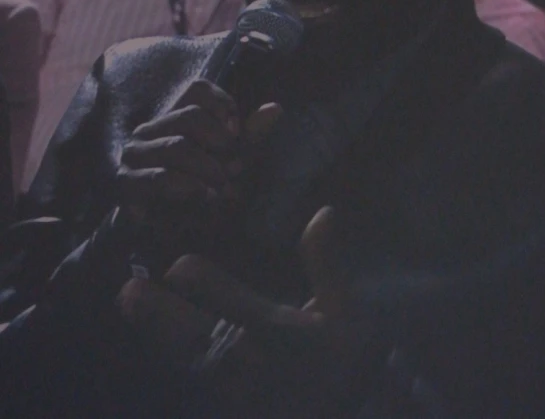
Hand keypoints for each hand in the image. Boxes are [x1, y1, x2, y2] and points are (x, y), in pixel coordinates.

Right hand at [117, 78, 281, 233]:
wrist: (168, 239)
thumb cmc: (203, 194)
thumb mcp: (231, 163)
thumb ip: (249, 138)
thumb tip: (276, 108)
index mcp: (174, 118)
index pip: (197, 90)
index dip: (223, 104)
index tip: (237, 133)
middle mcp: (150, 130)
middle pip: (191, 116)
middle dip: (220, 143)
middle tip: (236, 170)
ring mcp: (135, 155)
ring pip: (178, 145)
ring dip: (210, 169)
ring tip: (225, 190)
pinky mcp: (127, 183)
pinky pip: (161, 177)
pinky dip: (191, 188)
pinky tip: (206, 198)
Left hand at [117, 207, 371, 417]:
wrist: (333, 412)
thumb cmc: (341, 363)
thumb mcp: (349, 315)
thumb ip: (329, 265)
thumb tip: (324, 212)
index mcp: (280, 334)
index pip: (233, 304)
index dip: (203, 285)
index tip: (178, 268)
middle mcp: (251, 361)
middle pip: (200, 336)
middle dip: (163, 313)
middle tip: (129, 290)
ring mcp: (233, 389)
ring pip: (189, 359)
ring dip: (158, 331)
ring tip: (130, 300)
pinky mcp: (226, 403)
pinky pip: (194, 379)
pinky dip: (172, 356)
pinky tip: (153, 336)